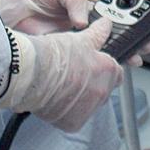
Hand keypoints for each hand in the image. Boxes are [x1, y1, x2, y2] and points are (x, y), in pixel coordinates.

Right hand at [0, 20, 121, 131]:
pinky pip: (76, 115)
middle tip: (77, 72)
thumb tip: (106, 26)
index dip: (106, 66)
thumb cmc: (53, 56)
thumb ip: (98, 34)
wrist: (32, 75)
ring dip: (83, 96)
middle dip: (95, 81)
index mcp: (107, 71)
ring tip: (65, 82)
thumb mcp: (79, 39)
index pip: (117, 72)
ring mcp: (88, 110)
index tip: (97, 64)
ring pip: (91, 103)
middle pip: (105, 88)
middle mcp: (101, 93)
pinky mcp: (73, 123)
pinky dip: (69, 108)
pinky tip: (59, 96)